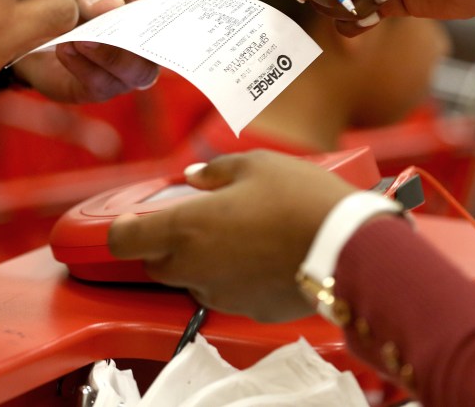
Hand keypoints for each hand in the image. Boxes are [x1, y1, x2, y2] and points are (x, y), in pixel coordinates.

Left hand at [13, 0, 188, 102]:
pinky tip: (65, 47)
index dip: (192, 14)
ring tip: (80, 37)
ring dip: (111, 56)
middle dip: (144, 41)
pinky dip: (83, 67)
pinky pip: (100, 85)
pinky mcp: (96, 85)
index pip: (186, 5)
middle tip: (114, 26)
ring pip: (137, 73)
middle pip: (167, 48)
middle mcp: (147, 35)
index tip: (185, 19)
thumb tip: (110, 7)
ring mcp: (124, 64)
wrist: (22, 6)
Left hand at [107, 150, 355, 321]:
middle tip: (191, 222)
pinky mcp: (248, 310)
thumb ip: (216, 170)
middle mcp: (194, 267)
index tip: (134, 221)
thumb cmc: (302, 200)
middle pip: (154, 265)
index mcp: (185, 228)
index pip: (123, 241)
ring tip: (235, 236)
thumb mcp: (256, 164)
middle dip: (162, 246)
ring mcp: (221, 293)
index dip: (123, 230)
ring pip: (191, 281)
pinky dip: (232, 278)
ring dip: (199, 262)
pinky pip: (227, 293)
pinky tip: (259, 257)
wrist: (351, 248)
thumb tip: (197, 177)